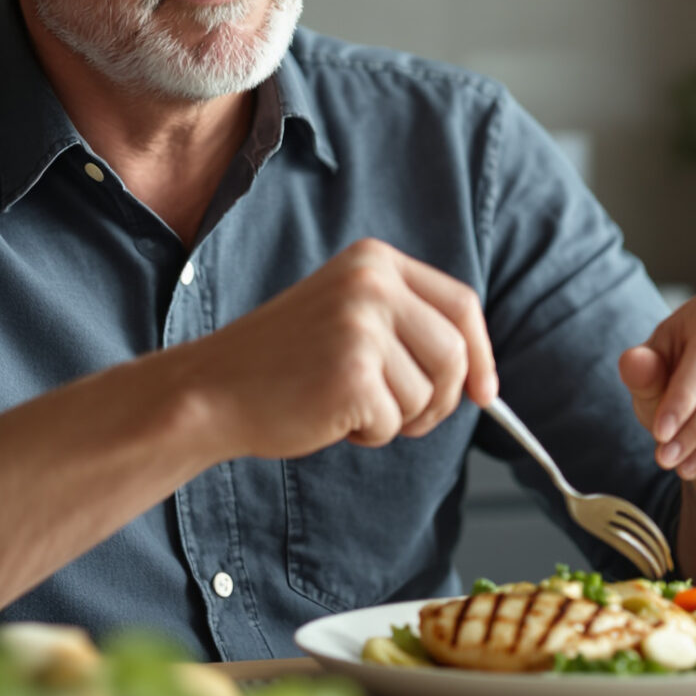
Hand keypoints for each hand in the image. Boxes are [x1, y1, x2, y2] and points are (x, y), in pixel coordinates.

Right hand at [183, 238, 494, 459]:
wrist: (210, 389)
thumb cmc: (280, 363)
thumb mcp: (348, 315)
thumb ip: (406, 325)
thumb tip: (480, 374)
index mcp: (375, 261)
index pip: (461, 305)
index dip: (480, 354)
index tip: (485, 393)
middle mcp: (372, 283)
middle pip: (455, 354)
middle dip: (440, 399)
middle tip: (403, 416)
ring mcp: (361, 326)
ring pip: (428, 394)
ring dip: (397, 418)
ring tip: (346, 404)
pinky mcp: (352, 373)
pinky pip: (395, 423)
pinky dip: (369, 434)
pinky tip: (329, 416)